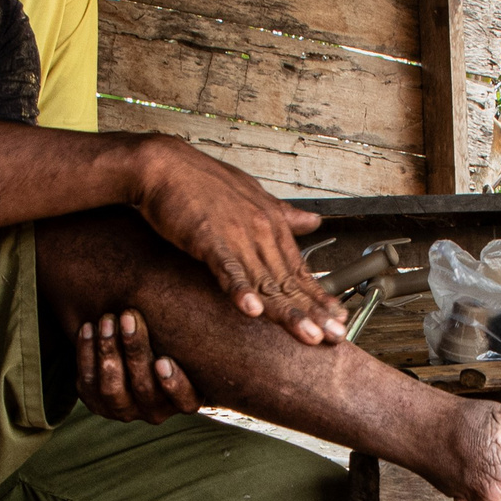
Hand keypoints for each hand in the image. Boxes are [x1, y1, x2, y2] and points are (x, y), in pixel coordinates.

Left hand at [73, 310, 200, 423]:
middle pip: (144, 390)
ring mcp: (125, 409)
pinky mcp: (98, 402)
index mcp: (187, 398)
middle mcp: (156, 409)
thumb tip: (242, 297)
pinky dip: (85, 354)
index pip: (185, 402)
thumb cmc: (173, 329)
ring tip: (107, 319)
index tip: (163, 360)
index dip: (172, 384)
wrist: (131, 335)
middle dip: (134, 351)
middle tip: (129, 315)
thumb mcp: (192, 328)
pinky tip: (88, 326)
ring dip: (109, 352)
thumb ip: (206, 321)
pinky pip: (88, 385)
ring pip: (113, 391)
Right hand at [131, 137, 345, 342]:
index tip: (337, 319)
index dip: (318, 297)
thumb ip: (284, 215)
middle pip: (289, 280)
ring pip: (266, 281)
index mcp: (271, 223)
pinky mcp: (208, 239)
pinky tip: (251, 311)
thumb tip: (315, 221)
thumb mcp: (252, 196)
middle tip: (335, 336)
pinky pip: (227, 269)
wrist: (163, 165)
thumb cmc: (201, 182)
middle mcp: (261, 230)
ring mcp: (236, 235)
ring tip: (308, 335)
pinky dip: (240, 290)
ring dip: (287, 312)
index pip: (299, 269)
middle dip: (314, 312)